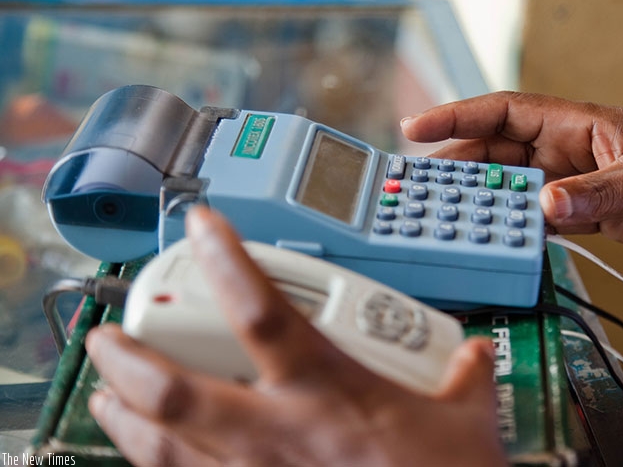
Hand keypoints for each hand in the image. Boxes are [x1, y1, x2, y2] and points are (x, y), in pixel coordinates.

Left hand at [85, 206, 506, 466]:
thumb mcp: (465, 422)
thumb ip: (462, 377)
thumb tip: (472, 356)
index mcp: (330, 394)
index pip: (263, 311)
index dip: (224, 259)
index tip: (201, 225)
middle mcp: (280, 435)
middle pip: (177, 389)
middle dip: (127, 358)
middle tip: (107, 335)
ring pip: (165, 448)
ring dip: (123, 417)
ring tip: (105, 394)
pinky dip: (161, 463)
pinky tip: (154, 453)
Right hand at [401, 92, 622, 303]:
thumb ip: (598, 193)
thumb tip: (544, 207)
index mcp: (579, 123)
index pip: (506, 113)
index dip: (459, 117)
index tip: (418, 128)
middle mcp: (569, 151)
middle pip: (499, 154)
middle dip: (459, 165)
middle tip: (420, 186)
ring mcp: (576, 185)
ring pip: (513, 189)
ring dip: (483, 201)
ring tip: (448, 216)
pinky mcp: (589, 216)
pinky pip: (538, 220)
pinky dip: (516, 229)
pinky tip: (496, 239)